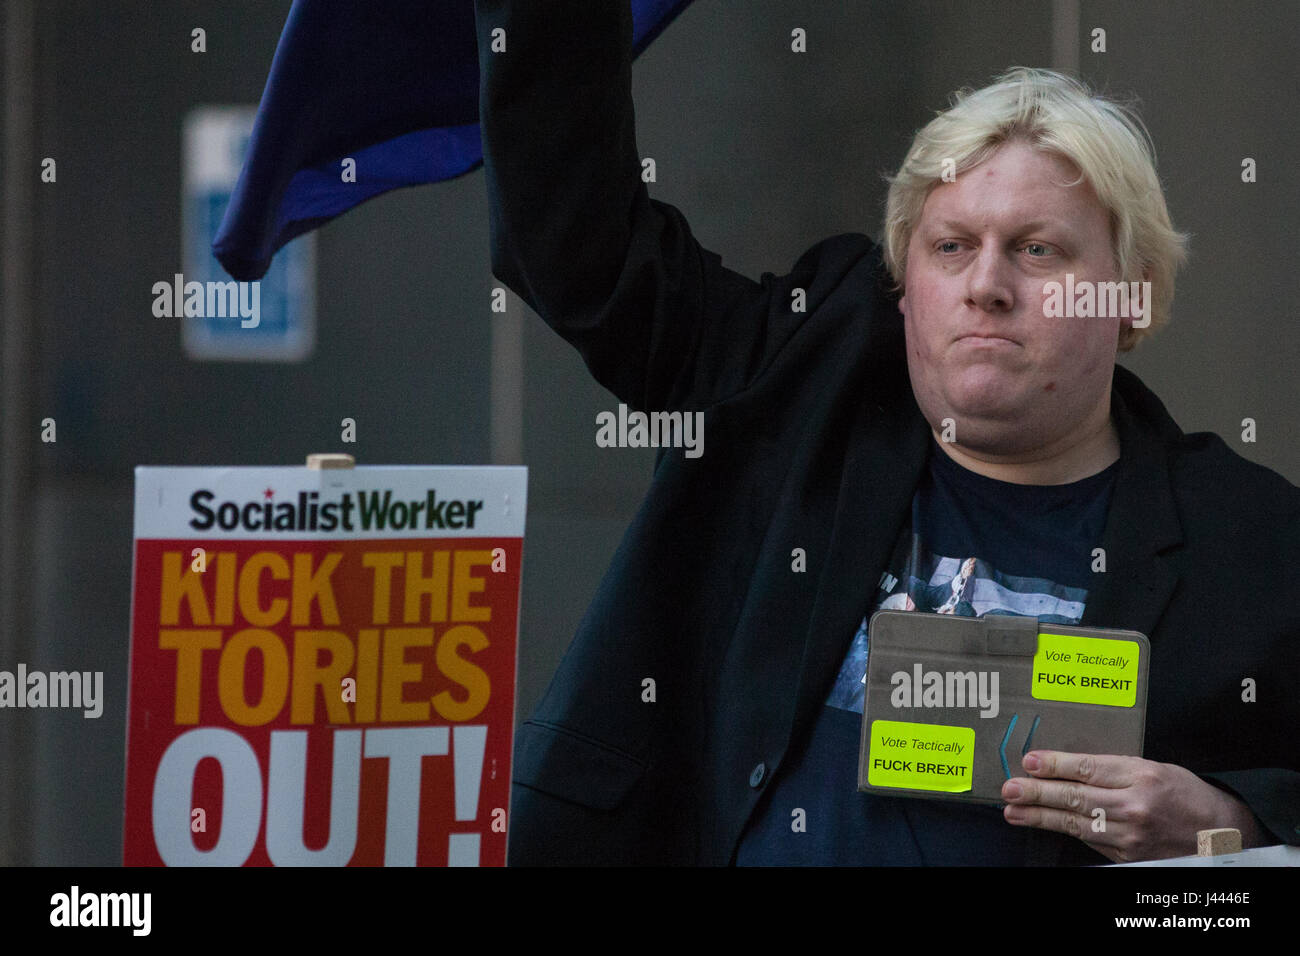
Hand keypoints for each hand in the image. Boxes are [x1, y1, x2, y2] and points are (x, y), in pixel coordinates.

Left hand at [1000, 750, 1267, 862]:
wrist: (1220, 834)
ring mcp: (1130, 835)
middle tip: (1010, 788)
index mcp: (1143, 776)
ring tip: (1013, 810)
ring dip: (1040, 816)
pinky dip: (1063, 830)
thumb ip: (1114, 767)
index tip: (1029, 761)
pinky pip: (1089, 840)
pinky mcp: (1127, 856)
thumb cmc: (1185, 794)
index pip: (1088, 769)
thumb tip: (1067, 766)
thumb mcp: (1154, 768)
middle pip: (1076, 797)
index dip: (1055, 765)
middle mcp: (1135, 806)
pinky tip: (1042, 823)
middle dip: (1038, 792)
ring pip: (1076, 822)